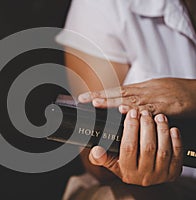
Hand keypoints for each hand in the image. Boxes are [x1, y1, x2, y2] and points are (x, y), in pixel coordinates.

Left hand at [78, 78, 195, 116]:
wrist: (193, 92)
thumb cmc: (172, 91)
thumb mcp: (150, 91)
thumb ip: (134, 97)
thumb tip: (119, 103)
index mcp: (138, 90)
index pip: (114, 91)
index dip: (98, 94)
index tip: (82, 97)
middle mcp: (142, 93)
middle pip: (117, 94)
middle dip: (99, 97)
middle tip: (83, 100)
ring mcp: (152, 99)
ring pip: (128, 100)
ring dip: (112, 101)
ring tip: (96, 103)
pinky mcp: (164, 107)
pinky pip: (148, 110)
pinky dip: (135, 110)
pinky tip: (125, 111)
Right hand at [88, 110, 182, 185]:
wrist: (144, 179)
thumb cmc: (125, 166)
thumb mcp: (111, 163)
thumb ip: (100, 157)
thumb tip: (95, 150)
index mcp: (127, 171)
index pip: (128, 148)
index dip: (130, 128)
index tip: (131, 113)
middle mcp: (144, 175)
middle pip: (148, 147)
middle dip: (147, 126)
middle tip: (144, 112)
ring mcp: (160, 175)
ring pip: (163, 150)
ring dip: (161, 130)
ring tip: (158, 117)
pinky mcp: (174, 172)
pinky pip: (177, 155)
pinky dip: (176, 140)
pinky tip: (171, 128)